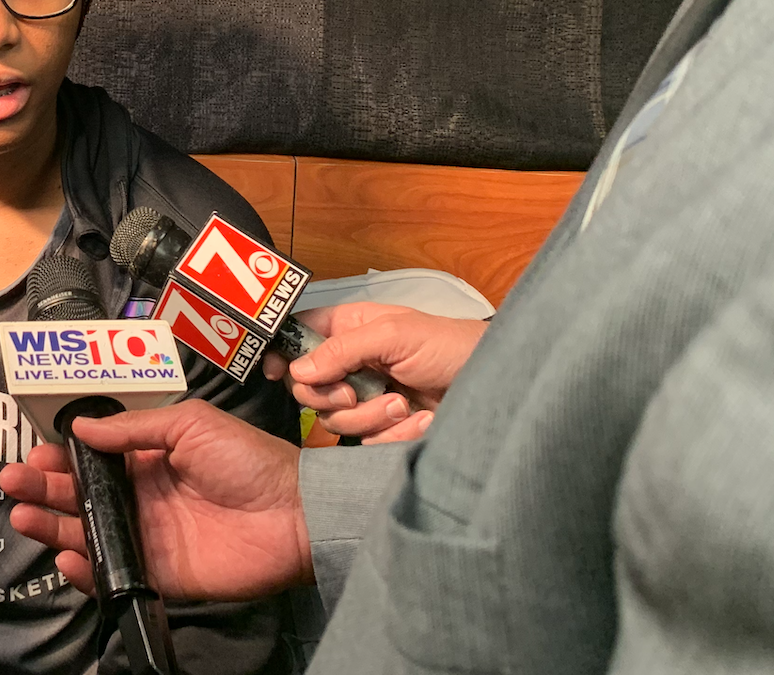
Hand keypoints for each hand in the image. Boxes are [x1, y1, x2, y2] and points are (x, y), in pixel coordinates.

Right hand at [1, 400, 311, 601]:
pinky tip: (65, 557)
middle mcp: (143, 498)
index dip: (61, 457)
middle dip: (44, 488)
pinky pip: (115, 573)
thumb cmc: (248, 458)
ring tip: (24, 514)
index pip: (92, 458)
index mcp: (149, 459)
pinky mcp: (161, 574)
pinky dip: (86, 570)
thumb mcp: (189, 424)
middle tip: (14, 481)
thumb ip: (133, 429)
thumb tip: (81, 425)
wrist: (294, 513)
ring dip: (53, 526)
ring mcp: (149, 537)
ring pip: (89, 534)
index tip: (34, 453)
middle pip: (82, 496)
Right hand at [262, 302, 486, 443]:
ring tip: (404, 405)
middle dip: (333, 395)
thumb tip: (298, 371)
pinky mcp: (384, 429)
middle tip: (358, 391)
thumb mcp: (394, 335)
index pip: (298, 337)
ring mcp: (366, 399)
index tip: (278, 373)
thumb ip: (343, 349)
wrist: (494, 388)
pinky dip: (394, 436)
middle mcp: (350, 364)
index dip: (282, 354)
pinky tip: (421, 420)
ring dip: (371, 417)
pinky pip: (366, 444)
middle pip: (308, 387)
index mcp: (348, 329)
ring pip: (335, 421)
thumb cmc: (449, 345)